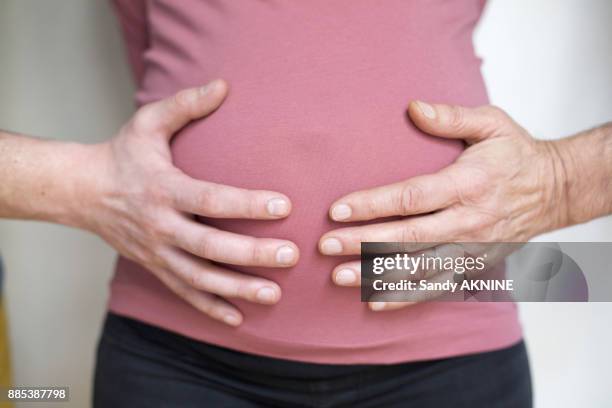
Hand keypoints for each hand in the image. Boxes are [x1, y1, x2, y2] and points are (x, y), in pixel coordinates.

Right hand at [77, 80, 298, 325]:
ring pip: (201, 278)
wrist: (82, 191)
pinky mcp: (155, 267)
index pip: (212, 200)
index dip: (249, 204)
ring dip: (238, 289)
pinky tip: (238, 318)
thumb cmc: (123, 154)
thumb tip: (224, 84)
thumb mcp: (148, 121)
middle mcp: (161, 226)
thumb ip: (185, 104)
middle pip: (211, 246)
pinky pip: (184, 293)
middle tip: (291, 255)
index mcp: (164, 189)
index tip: (285, 206)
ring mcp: (158, 252)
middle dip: (253, 254)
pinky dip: (210, 308)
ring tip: (275, 293)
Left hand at [319, 101, 562, 310]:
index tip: (337, 209)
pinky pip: (437, 287)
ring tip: (338, 277)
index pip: (411, 197)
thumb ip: (452, 116)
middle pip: (408, 237)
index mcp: (468, 184)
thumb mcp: (492, 123)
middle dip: (362, 243)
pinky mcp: (474, 265)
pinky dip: (406, 297)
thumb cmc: (516, 154)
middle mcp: (469, 221)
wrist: (556, 191)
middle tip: (325, 246)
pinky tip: (374, 302)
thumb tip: (412, 107)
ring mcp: (472, 248)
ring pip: (419, 268)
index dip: (372, 205)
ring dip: (377, 275)